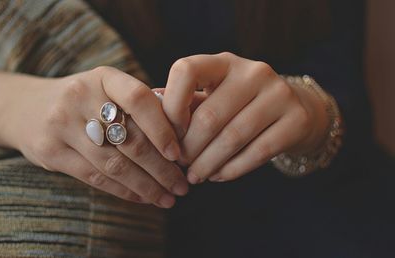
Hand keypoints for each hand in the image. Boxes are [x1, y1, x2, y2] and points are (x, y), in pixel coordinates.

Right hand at [3, 67, 187, 207]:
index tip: (180, 154)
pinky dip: (125, 191)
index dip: (163, 128)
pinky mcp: (51, 152)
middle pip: (130, 139)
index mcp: (104, 77)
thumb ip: (141, 104)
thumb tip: (185, 132)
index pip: (139, 99)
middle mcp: (81, 97)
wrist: (27, 107)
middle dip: (162, 168)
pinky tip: (143, 198)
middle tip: (182, 186)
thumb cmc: (84, 100)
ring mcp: (62, 125)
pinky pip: (95, 178)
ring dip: (147, 186)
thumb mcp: (108, 88)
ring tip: (168, 198)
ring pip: (114, 164)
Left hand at [162, 52, 328, 182]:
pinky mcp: (296, 120)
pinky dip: (232, 169)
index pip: (186, 71)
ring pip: (233, 138)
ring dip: (207, 164)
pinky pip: (257, 152)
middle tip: (180, 166)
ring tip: (195, 177)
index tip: (168, 134)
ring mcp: (279, 94)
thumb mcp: (214, 94)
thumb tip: (149, 115)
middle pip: (209, 116)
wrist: (293, 107)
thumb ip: (186, 102)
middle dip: (188, 148)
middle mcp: (253, 72)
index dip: (171, 106)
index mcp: (224, 61)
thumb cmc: (240, 103)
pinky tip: (218, 176)